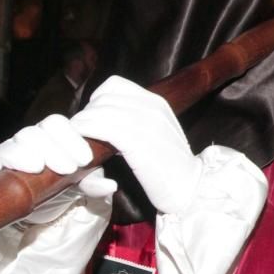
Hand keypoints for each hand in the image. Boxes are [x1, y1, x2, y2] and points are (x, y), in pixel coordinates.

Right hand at [0, 114, 116, 222]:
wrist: (46, 207)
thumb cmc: (66, 184)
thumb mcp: (85, 183)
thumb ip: (95, 182)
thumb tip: (111, 185)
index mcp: (53, 136)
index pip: (56, 123)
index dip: (70, 138)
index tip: (85, 159)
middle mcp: (30, 142)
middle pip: (33, 132)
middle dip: (51, 148)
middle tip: (68, 168)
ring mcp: (11, 156)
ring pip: (11, 144)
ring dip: (25, 155)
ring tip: (39, 169)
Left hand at [71, 76, 201, 214]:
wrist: (190, 189)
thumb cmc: (171, 169)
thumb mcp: (158, 136)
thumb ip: (136, 122)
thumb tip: (104, 119)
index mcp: (157, 102)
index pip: (114, 84)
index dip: (98, 100)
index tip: (97, 121)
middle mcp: (151, 106)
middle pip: (101, 98)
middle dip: (87, 116)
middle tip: (86, 139)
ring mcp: (145, 121)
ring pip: (96, 111)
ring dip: (82, 128)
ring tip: (83, 147)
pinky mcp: (136, 140)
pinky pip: (99, 127)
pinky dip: (85, 136)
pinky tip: (87, 152)